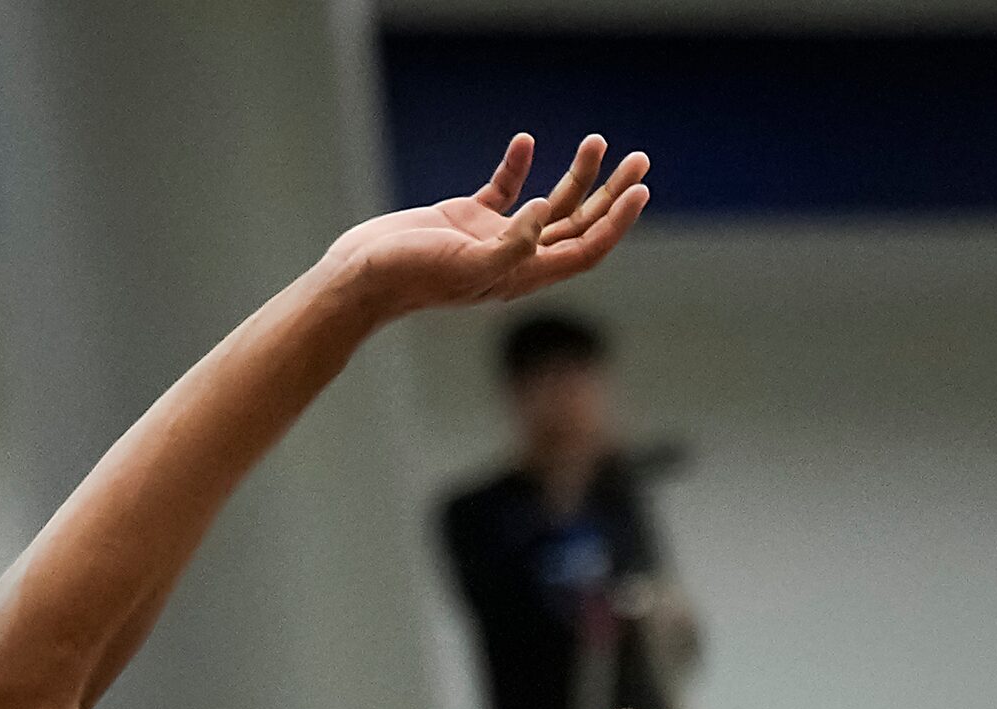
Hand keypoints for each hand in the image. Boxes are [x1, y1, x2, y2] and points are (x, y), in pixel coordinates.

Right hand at [328, 134, 648, 316]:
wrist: (357, 276)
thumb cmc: (406, 278)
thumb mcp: (463, 265)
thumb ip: (511, 245)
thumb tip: (545, 210)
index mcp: (521, 275)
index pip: (585, 250)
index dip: (616, 223)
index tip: (639, 189)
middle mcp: (514, 258)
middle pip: (577, 225)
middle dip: (610, 193)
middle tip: (638, 160)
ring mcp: (491, 237)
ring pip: (549, 205)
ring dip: (576, 175)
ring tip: (596, 142)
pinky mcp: (465, 219)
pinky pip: (504, 189)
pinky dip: (517, 166)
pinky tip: (524, 143)